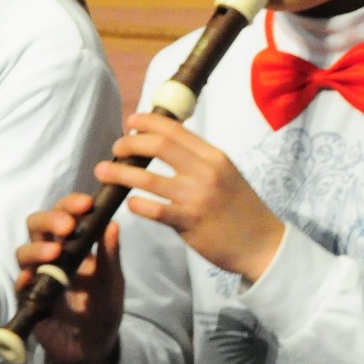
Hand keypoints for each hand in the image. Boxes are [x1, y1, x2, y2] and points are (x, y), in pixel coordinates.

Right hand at [15, 193, 123, 363]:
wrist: (93, 345)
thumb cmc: (104, 306)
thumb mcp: (112, 280)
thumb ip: (111, 255)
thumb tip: (113, 224)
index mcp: (73, 243)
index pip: (65, 214)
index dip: (71, 205)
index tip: (87, 204)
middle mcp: (51, 254)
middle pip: (37, 225)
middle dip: (50, 220)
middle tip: (68, 226)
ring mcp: (36, 275)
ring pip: (23, 252)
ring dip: (37, 249)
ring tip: (55, 254)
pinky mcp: (28, 299)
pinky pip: (19, 285)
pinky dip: (24, 279)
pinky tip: (31, 279)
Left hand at [100, 113, 284, 281]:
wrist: (261, 242)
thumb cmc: (240, 208)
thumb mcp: (226, 174)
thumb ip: (199, 161)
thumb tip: (166, 144)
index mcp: (215, 156)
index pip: (175, 130)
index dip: (148, 122)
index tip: (130, 121)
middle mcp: (206, 172)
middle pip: (159, 146)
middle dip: (129, 143)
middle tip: (115, 148)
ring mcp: (197, 197)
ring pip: (147, 178)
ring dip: (119, 173)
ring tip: (102, 172)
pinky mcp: (189, 222)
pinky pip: (154, 209)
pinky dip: (136, 205)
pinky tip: (129, 204)